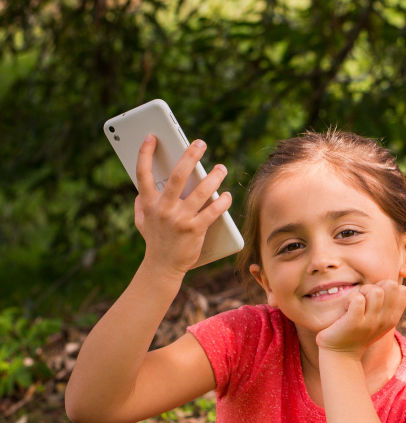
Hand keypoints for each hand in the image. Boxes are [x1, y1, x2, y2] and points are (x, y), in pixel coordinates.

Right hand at [134, 136, 231, 274]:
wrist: (162, 266)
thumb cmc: (155, 241)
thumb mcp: (142, 221)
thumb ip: (141, 204)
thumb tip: (141, 189)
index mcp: (149, 203)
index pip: (143, 173)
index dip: (145, 153)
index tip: (152, 136)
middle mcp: (164, 208)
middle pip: (178, 175)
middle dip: (190, 155)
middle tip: (201, 143)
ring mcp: (180, 219)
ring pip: (201, 191)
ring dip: (214, 177)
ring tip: (221, 168)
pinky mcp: (195, 230)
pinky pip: (213, 211)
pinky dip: (222, 202)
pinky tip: (227, 195)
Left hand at [314, 279, 405, 355]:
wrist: (341, 354)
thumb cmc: (358, 332)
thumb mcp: (379, 319)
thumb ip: (387, 302)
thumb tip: (392, 282)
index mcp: (393, 318)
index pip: (402, 290)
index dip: (386, 287)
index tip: (374, 298)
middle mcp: (385, 320)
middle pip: (390, 285)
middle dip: (375, 286)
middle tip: (363, 299)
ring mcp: (371, 322)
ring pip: (375, 291)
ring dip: (362, 292)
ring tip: (354, 304)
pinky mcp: (354, 323)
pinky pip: (358, 299)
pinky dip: (350, 300)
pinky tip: (346, 309)